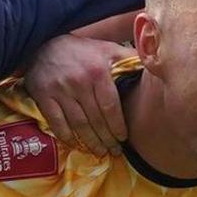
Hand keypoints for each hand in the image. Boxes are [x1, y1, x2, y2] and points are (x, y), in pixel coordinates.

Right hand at [20, 27, 129, 153]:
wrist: (43, 45)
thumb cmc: (81, 50)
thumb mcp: (107, 49)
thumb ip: (129, 58)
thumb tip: (154, 65)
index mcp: (98, 72)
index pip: (111, 106)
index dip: (117, 126)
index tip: (123, 138)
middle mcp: (79, 82)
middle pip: (96, 119)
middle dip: (107, 139)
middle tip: (114, 152)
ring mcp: (60, 91)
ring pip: (78, 124)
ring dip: (90, 142)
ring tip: (99, 152)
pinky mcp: (44, 97)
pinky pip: (57, 123)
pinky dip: (67, 137)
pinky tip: (76, 145)